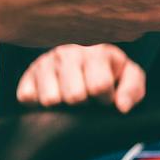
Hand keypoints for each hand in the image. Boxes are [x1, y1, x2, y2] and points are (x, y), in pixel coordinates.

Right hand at [18, 44, 145, 111]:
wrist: (83, 56)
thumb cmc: (110, 71)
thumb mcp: (130, 76)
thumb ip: (132, 90)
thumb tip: (121, 107)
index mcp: (94, 52)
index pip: (98, 86)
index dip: (105, 99)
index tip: (106, 96)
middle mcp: (66, 53)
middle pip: (74, 96)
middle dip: (84, 103)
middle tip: (87, 97)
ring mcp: (44, 63)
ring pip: (50, 99)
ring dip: (63, 105)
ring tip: (70, 96)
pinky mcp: (27, 75)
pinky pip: (27, 97)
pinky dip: (39, 104)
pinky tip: (54, 95)